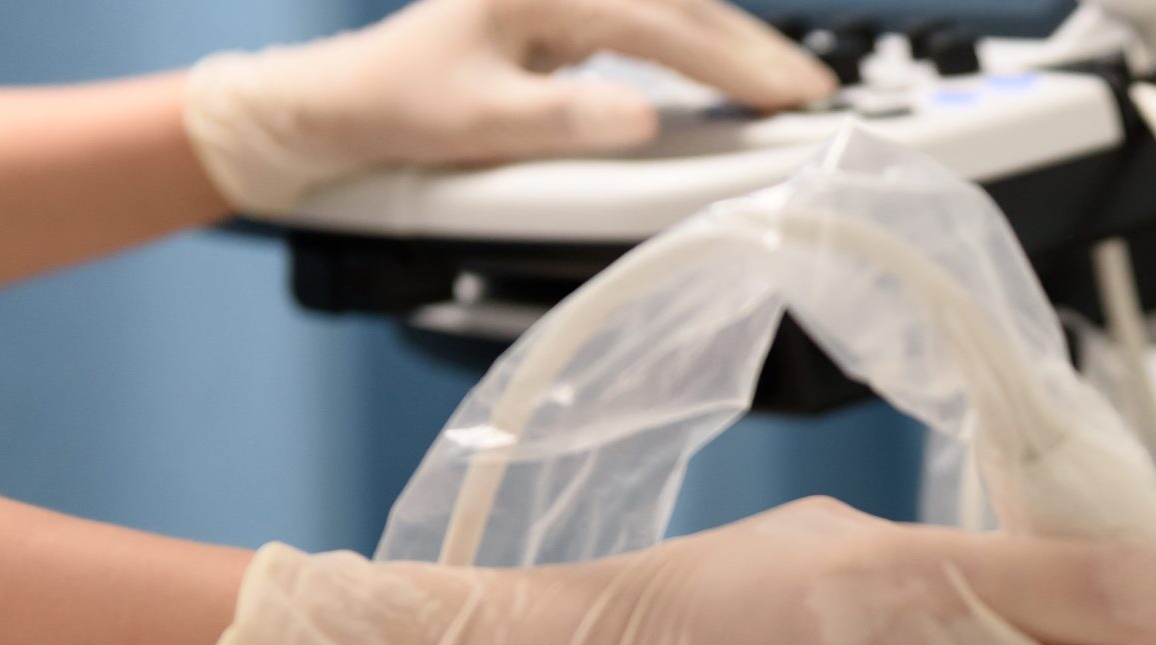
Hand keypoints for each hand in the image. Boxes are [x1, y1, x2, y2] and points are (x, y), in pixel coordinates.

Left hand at [183, 0, 835, 214]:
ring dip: (733, 45)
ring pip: (671, 7)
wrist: (343, 100)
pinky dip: (698, 44)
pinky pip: (651, 20)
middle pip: (680, 5)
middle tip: (812, 94)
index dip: (732, 63)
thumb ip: (562, 120)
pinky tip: (729, 67)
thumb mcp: (477, 123)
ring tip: (788, 84)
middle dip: (752, 49)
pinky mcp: (561, 11)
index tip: (787, 97)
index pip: (662, 25)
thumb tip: (641, 122)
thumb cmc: (400, 108)